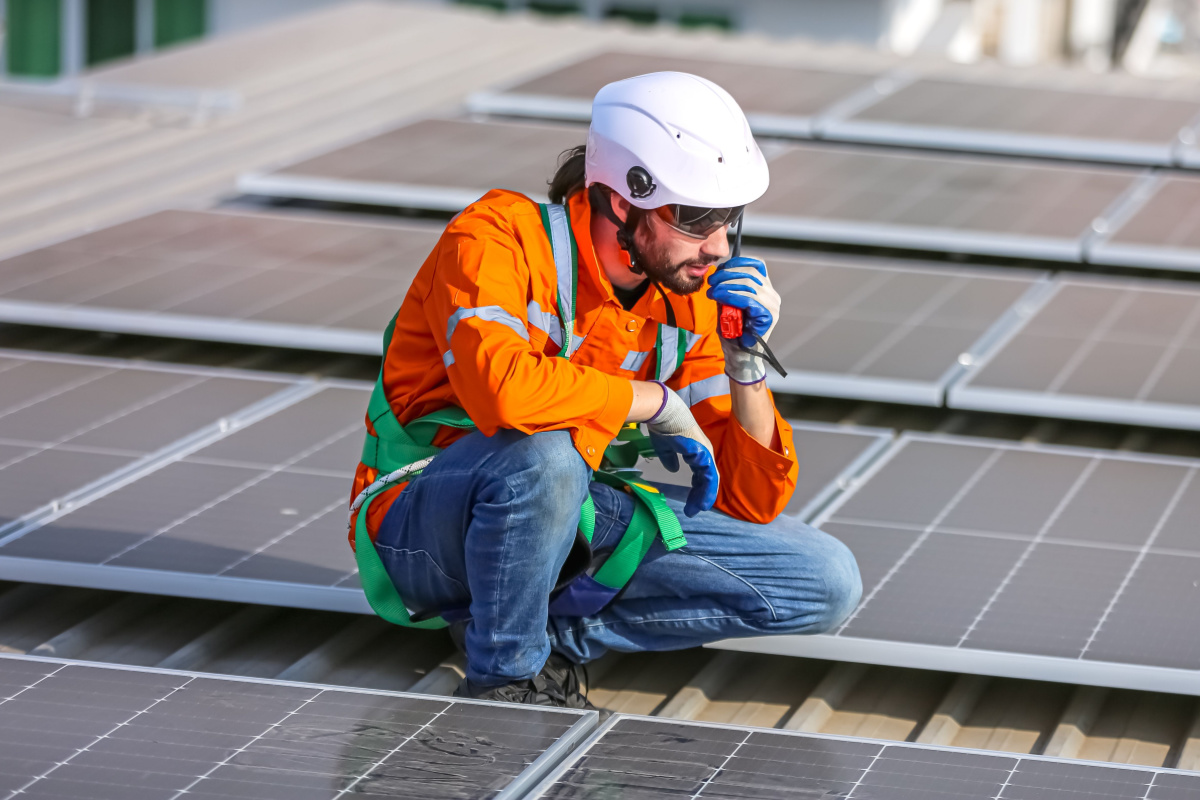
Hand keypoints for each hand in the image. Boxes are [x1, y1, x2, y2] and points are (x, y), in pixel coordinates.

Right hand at [645, 383, 718, 516]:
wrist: (665, 413)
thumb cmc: (664, 426)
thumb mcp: (665, 447)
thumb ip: (670, 458)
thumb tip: (672, 469)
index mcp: (697, 451)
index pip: (700, 474)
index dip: (696, 489)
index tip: (691, 502)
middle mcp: (705, 453)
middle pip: (707, 479)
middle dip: (700, 496)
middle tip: (693, 510)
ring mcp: (706, 453)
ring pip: (710, 480)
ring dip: (704, 496)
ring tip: (697, 509)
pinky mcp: (705, 454)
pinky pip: (710, 476)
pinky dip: (708, 490)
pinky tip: (702, 501)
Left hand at [706, 257, 779, 384]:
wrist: (740, 356)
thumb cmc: (733, 332)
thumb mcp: (728, 304)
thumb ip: (727, 289)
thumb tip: (717, 274)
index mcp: (765, 289)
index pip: (756, 265)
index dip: (737, 263)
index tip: (719, 269)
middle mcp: (771, 295)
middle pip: (750, 273)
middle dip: (726, 274)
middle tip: (710, 282)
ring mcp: (772, 305)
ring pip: (748, 284)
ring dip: (725, 285)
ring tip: (712, 292)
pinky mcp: (768, 315)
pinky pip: (748, 299)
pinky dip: (731, 295)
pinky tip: (720, 297)